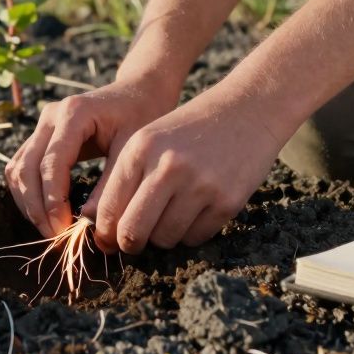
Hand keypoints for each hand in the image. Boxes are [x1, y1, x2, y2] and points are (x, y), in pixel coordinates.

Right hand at [5, 78, 176, 236]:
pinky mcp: (41, 136)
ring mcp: (42, 124)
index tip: (64, 229)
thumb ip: (111, 184)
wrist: (138, 91)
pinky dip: (28, 193)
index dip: (52, 201)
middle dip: (36, 207)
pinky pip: (21, 167)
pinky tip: (45, 213)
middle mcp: (50, 116)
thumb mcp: (132, 148)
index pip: (51, 163)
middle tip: (56, 236)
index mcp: (74, 114)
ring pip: (17, 169)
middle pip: (26, 168)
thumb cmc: (141, 115)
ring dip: (28, 203)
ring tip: (50, 229)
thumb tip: (89, 223)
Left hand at [83, 86, 288, 253]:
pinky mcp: (227, 201)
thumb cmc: (191, 130)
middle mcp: (168, 166)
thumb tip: (104, 234)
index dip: (105, 232)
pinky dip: (192, 233)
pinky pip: (195, 238)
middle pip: (132, 231)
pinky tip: (198, 210)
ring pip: (165, 239)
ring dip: (165, 236)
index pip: (108, 208)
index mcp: (140, 148)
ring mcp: (200, 185)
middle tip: (135, 242)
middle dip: (130, 244)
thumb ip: (126, 180)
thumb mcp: (151, 140)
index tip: (110, 238)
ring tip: (173, 214)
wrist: (249, 109)